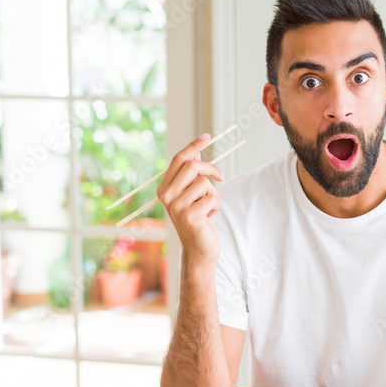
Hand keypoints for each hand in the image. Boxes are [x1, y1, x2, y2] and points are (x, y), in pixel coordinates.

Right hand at [156, 133, 224, 267]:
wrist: (199, 250)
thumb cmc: (198, 221)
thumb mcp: (193, 196)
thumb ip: (191, 177)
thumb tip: (196, 152)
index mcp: (164, 188)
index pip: (179, 160)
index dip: (194, 146)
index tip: (207, 136)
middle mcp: (166, 196)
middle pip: (192, 166)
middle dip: (211, 170)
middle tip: (221, 178)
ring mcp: (176, 206)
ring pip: (204, 183)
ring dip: (214, 194)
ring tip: (209, 208)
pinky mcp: (189, 215)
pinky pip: (211, 198)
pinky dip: (216, 206)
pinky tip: (209, 217)